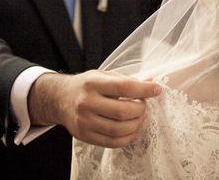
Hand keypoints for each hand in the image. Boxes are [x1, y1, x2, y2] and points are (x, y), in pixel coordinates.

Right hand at [29, 70, 161, 146]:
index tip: (157, 89)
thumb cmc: (86, 85)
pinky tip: (133, 130)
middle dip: (141, 109)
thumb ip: (126, 80)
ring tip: (140, 117)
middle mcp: (87, 103)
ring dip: (136, 124)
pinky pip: (112, 143)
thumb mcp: (103, 75)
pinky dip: (128, 138)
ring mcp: (85, 121)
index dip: (144, 89)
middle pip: (122, 111)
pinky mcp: (85, 136)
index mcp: (93, 83)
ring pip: (119, 130)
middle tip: (144, 105)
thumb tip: (151, 82)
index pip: (124, 87)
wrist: (61, 99)